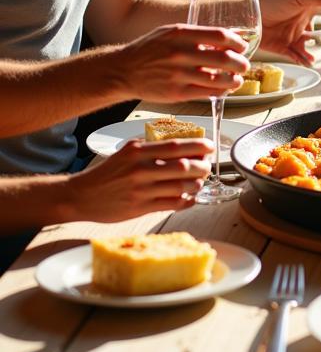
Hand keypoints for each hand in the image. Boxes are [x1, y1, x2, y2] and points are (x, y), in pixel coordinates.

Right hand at [63, 139, 213, 221]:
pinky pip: (172, 204)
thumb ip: (150, 147)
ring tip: (199, 182)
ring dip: (196, 184)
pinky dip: (187, 200)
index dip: (198, 146)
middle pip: (183, 167)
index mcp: (138, 152)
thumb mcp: (126, 152)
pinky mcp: (140, 208)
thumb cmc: (106, 173)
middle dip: (202, 166)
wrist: (80, 196)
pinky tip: (190, 197)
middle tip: (207, 166)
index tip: (210, 147)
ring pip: (181, 186)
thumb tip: (181, 143)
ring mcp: (140, 190)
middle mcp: (140, 169)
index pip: (176, 146)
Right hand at [108, 24, 249, 103]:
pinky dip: (220, 92)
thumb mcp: (171, 33)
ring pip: (218, 79)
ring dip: (233, 80)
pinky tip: (223, 89)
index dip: (237, 43)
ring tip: (237, 79)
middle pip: (223, 59)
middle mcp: (180, 53)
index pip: (220, 36)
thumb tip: (229, 35)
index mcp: (181, 34)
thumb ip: (198, 34)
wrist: (123, 71)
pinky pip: (207, 93)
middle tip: (244, 65)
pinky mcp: (176, 93)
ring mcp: (178, 74)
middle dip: (240, 63)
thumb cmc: (150, 49)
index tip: (242, 47)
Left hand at [260, 0, 320, 64]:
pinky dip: (303, 59)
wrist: (249, 19)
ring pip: (309, 41)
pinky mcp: (286, 42)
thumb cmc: (274, 0)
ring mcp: (295, 27)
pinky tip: (308, 63)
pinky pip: (298, 53)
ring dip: (312, 51)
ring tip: (314, 58)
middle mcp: (304, 11)